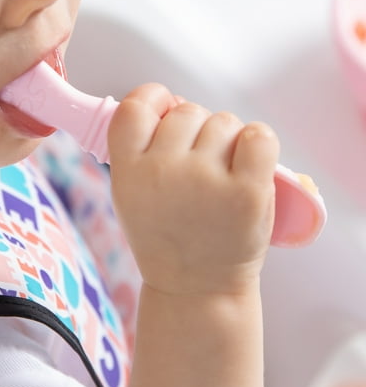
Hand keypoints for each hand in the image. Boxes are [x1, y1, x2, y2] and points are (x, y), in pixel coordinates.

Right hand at [107, 83, 278, 295]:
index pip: (134, 107)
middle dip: (195, 129)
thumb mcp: (129, 193)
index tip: (164, 108)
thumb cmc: (165, 234)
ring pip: (223, 122)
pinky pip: (258, 136)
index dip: (153, 98)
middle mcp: (162, 171)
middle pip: (187, 111)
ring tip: (221, 174)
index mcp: (128, 170)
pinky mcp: (246, 192)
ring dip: (227, 140)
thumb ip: (139, 149)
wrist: (196, 287)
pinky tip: (250, 162)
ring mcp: (205, 181)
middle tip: (197, 164)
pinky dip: (257, 143)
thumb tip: (172, 103)